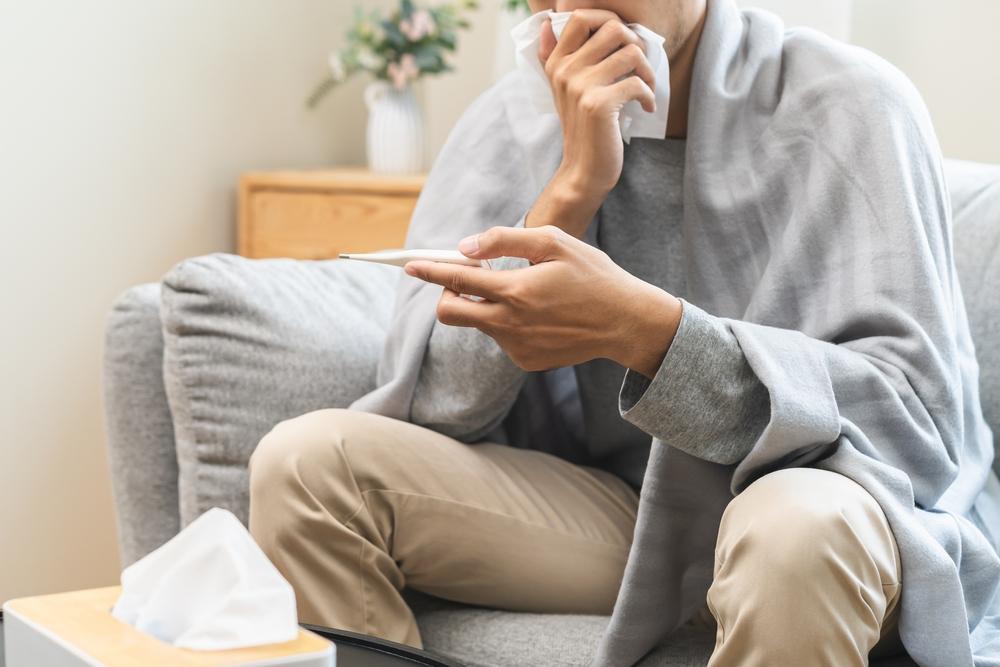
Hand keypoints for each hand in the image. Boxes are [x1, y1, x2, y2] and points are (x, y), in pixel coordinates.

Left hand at [404, 226, 681, 376]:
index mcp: (515, 291)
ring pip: (481, 323)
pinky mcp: (526, 362)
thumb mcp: (553, 243)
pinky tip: (541, 315)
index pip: (456, 280)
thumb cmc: (593, 276)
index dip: (429, 271)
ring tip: (526, 292)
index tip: (411, 266)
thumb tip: (464, 247)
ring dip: (488, 305)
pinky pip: (503, 339)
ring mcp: (517, 347)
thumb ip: (503, 241)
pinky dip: (509, 323)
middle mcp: (510, 325)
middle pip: (451, 313)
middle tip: (468, 278)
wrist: (626, 323)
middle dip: (448, 294)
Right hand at [527, 10, 656, 237]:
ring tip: (645, 87)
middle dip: (636, 43)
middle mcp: (565, 71)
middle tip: (639, 66)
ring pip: (630, 52)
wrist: (583, 171)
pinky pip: (636, 83)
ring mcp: (580, 87)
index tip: (623, 41)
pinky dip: (648, 95)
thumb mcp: (562, 91)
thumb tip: (545, 25)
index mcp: (557, 63)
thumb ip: (554, 57)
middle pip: (613, 28)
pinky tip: (645, 107)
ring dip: (647, 70)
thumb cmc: (582, 129)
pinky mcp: (597, 105)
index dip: (608, 19)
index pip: (580, 16)